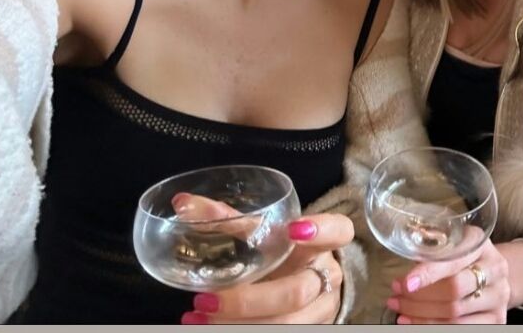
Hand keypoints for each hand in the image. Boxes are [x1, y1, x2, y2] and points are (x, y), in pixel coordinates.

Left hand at [178, 209, 354, 324]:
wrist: (305, 280)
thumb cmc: (281, 251)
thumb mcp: (264, 233)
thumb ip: (228, 219)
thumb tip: (183, 203)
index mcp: (322, 243)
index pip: (339, 231)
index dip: (322, 229)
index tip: (293, 229)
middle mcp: (326, 277)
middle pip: (297, 292)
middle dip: (249, 300)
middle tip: (205, 298)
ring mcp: (319, 310)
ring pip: (286, 324)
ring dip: (238, 323)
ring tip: (197, 317)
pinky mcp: (309, 328)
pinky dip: (238, 330)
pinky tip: (205, 327)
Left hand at [385, 234, 509, 324]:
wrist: (494, 273)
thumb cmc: (465, 256)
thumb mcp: (453, 243)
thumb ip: (433, 249)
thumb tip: (403, 257)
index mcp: (479, 243)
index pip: (453, 262)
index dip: (428, 274)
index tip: (405, 283)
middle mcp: (495, 269)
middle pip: (454, 290)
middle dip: (419, 296)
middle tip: (396, 295)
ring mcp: (498, 296)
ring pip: (454, 314)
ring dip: (420, 314)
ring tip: (399, 309)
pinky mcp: (497, 319)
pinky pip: (460, 329)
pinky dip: (432, 326)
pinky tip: (413, 322)